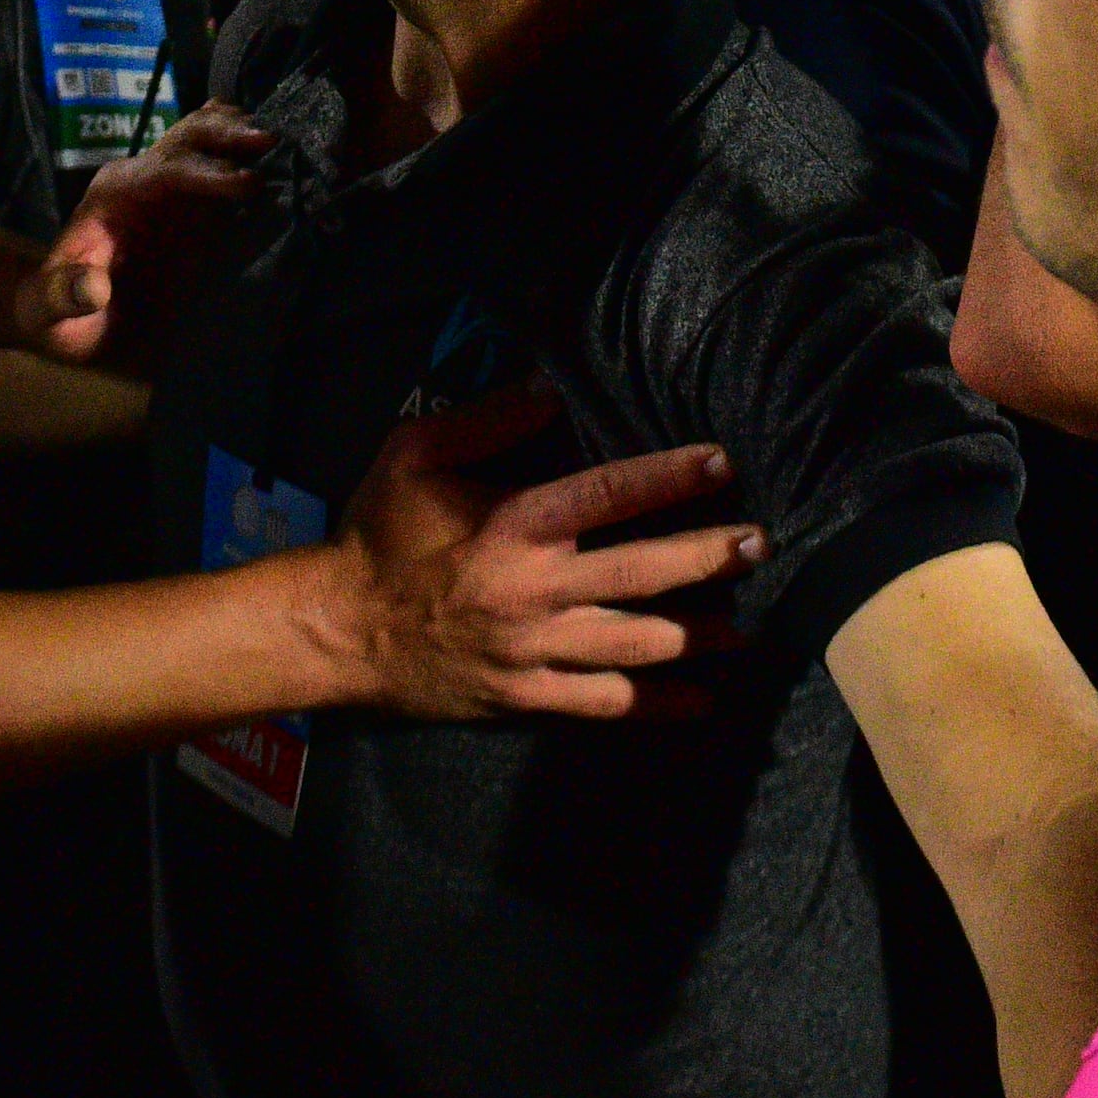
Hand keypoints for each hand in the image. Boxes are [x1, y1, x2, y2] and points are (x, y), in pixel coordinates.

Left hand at [35, 101, 271, 367]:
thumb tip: (91, 286)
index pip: (164, 171)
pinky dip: (249, 158)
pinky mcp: (194, 210)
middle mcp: (145, 180)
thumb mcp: (49, 314)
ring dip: (242, 136)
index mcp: (114, 193)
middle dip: (229, 135)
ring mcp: (172, 192)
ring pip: (207, 141)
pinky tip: (282, 163)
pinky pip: (224, 170)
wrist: (66, 320)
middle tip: (272, 143)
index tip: (246, 184)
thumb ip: (61, 298)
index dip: (206, 174)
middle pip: (188, 138)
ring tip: (283, 144)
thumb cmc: (56, 316)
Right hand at [338, 389, 758, 720]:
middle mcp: (535, 590)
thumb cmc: (379, 535)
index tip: (721, 462)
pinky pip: (605, 705)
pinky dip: (657, 704)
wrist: (339, 632)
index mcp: (514, 526)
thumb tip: (550, 393)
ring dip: (697, 635)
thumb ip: (485, 420)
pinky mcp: (526, 697)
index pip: (609, 493)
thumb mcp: (415, 454)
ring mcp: (534, 651)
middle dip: (707, 558)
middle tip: (758, 544)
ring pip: (635, 644)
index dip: (671, 476)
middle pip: (642, 574)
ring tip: (744, 626)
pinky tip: (701, 700)